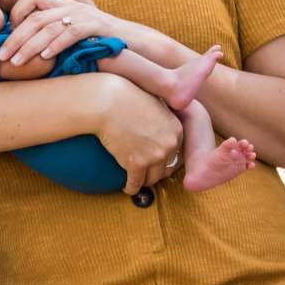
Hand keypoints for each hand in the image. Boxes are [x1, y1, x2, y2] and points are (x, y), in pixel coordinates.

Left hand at [2, 0, 120, 64]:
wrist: (132, 40)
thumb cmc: (98, 39)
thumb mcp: (72, 29)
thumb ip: (51, 29)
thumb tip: (24, 42)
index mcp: (62, 3)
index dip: (16, 13)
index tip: (8, 35)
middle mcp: (70, 6)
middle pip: (35, 17)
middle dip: (15, 38)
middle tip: (0, 56)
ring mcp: (83, 15)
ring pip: (49, 27)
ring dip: (29, 46)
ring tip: (16, 63)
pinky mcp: (96, 27)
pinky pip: (71, 33)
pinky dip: (56, 45)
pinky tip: (45, 58)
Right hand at [92, 76, 181, 195]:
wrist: (107, 102)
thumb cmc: (126, 97)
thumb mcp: (154, 103)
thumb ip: (161, 116)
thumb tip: (158, 126)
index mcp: (176, 129)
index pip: (177, 152)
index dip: (166, 158)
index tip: (157, 161)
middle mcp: (170, 144)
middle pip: (167, 168)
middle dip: (157, 172)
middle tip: (147, 173)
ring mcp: (154, 156)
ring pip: (152, 179)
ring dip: (145, 181)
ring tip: (137, 181)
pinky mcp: (136, 164)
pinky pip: (136, 183)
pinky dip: (131, 188)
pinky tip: (126, 187)